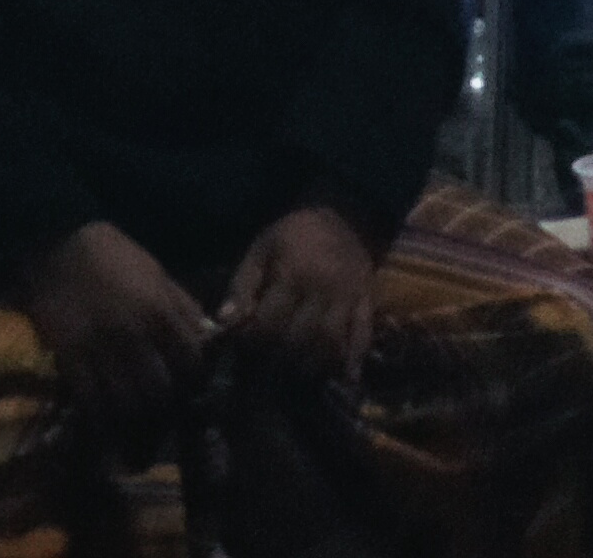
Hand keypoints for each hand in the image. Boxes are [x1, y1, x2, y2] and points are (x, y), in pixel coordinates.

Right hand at [22, 222, 213, 448]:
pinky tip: (106, 411)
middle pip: (159, 389)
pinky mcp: (68, 358)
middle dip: (165, 401)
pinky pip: (89, 400)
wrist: (61, 243)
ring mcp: (99, 350)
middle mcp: (132, 335)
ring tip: (135, 411)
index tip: (190, 381)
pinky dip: (101, 413)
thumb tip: (207, 335)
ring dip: (134, 412)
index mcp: (159, 311)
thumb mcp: (157, 273)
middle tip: (162, 402)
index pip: (190, 360)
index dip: (194, 376)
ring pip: (125, 402)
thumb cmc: (114, 256)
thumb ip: (182, 306)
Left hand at [222, 204, 376, 382]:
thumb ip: (242, 286)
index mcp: (293, 273)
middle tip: (268, 364)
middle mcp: (323, 289)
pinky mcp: (367, 302)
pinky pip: (363, 334)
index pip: (269, 322)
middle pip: (299, 338)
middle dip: (279, 356)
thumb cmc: (296, 233)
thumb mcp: (262, 248)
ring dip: (312, 364)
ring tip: (297, 371)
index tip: (244, 344)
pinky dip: (355, 359)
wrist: (346, 213)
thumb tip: (225, 322)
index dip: (252, 339)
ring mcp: (349, 297)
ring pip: (330, 342)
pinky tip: (346, 379)